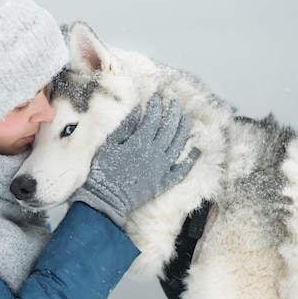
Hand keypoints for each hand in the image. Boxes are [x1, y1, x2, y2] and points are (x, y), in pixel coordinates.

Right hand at [71, 94, 199, 226]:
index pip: (153, 119)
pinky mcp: (162, 183)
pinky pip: (180, 171)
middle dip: (173, 113)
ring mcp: (161, 169)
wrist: (104, 200)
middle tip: (175, 102)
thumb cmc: (102, 172)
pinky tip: (195, 151)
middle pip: (169, 129)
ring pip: (178, 146)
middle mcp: (154, 154)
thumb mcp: (109, 145)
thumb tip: (138, 110)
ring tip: (186, 119)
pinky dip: (190, 161)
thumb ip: (125, 127)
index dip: (157, 107)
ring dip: (183, 131)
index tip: (158, 98)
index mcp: (140, 143)